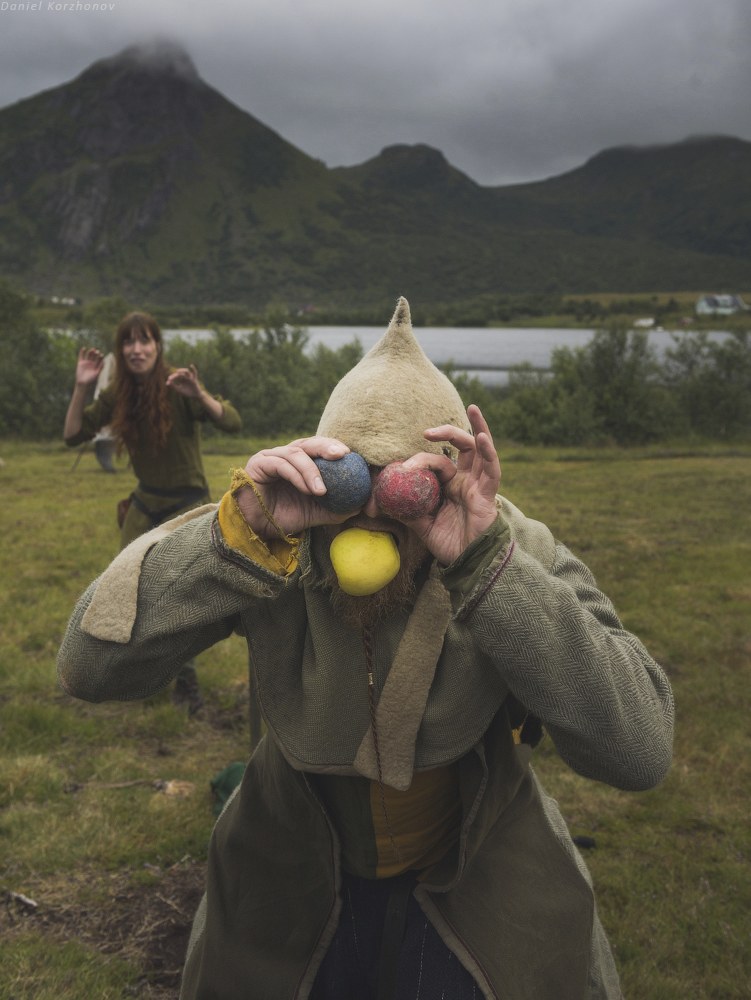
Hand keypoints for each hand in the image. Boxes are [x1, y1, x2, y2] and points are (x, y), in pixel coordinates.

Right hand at [75, 347, 104, 386]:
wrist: (83, 383)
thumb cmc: (91, 380)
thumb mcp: (97, 373)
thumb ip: (100, 368)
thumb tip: (104, 362)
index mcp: (96, 365)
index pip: (99, 359)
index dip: (100, 356)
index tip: (101, 354)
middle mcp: (91, 363)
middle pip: (94, 356)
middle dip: (96, 353)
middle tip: (97, 351)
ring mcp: (86, 362)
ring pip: (88, 355)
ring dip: (90, 352)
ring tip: (92, 349)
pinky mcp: (80, 363)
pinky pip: (81, 356)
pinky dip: (82, 352)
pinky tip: (84, 348)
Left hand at [166, 364, 201, 397]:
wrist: (194, 396)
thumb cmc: (187, 392)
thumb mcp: (179, 390)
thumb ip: (173, 386)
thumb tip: (167, 383)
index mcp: (182, 379)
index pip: (176, 376)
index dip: (172, 377)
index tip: (168, 381)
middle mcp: (186, 377)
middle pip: (180, 373)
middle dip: (175, 375)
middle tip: (170, 378)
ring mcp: (190, 378)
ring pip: (186, 371)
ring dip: (182, 370)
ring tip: (177, 371)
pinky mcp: (194, 379)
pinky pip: (195, 373)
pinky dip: (193, 369)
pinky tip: (191, 365)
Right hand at [237, 437, 355, 539]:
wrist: (254, 529)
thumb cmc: (282, 517)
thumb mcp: (314, 513)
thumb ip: (335, 508)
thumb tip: (360, 506)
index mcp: (298, 461)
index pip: (318, 447)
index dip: (334, 447)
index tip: (352, 456)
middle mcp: (284, 455)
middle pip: (308, 443)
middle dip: (326, 446)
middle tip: (343, 454)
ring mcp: (270, 457)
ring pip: (295, 453)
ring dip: (312, 471)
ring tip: (322, 491)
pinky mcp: (258, 464)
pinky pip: (280, 465)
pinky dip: (297, 476)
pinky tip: (308, 490)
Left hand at [400, 404, 500, 564]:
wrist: (470, 563)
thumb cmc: (449, 543)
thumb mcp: (420, 525)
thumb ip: (404, 511)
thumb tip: (375, 502)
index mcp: (449, 485)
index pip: (435, 462)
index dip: (419, 460)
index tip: (402, 466)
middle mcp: (465, 480)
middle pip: (461, 446)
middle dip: (447, 432)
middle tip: (426, 432)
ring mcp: (478, 484)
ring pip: (480, 450)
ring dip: (477, 428)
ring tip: (473, 408)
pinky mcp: (488, 493)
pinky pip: (491, 468)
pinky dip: (488, 451)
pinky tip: (482, 437)